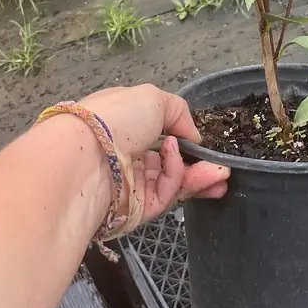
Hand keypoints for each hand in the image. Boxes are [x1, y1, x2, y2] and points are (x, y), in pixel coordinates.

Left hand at [80, 85, 228, 226]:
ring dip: (198, 175)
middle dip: (199, 165)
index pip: (157, 133)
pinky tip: (184, 164)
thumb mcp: (152, 98)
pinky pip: (165, 195)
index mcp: (123, 125)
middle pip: (168, 163)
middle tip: (223, 169)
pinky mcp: (135, 209)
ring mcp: (130, 183)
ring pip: (172, 182)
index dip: (183, 138)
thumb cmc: (114, 120)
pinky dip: (179, 180)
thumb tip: (191, 136)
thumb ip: (179, 113)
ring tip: (220, 172)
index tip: (205, 143)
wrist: (84, 161)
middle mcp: (126, 154)